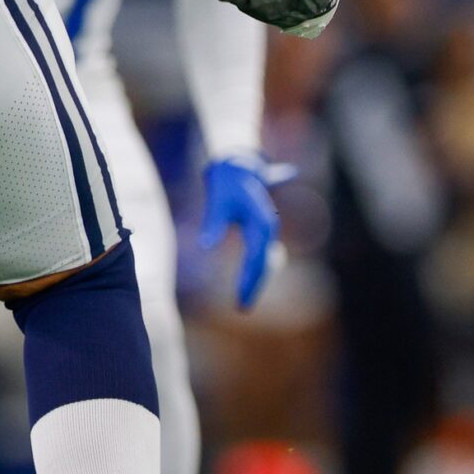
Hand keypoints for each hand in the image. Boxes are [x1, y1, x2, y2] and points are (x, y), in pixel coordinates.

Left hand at [198, 152, 296, 308]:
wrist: (237, 165)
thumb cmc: (225, 183)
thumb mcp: (217, 201)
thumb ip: (213, 224)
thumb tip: (205, 247)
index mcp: (262, 222)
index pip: (256, 258)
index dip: (249, 280)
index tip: (241, 298)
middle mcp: (268, 228)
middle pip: (263, 263)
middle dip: (253, 285)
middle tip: (243, 308)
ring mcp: (266, 230)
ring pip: (263, 262)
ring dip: (255, 281)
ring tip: (244, 302)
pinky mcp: (260, 231)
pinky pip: (260, 256)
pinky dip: (254, 271)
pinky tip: (247, 287)